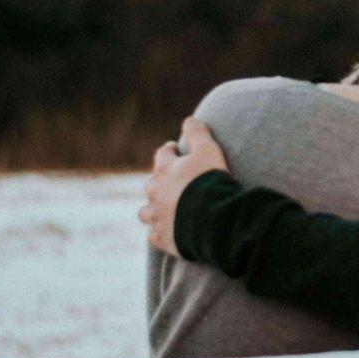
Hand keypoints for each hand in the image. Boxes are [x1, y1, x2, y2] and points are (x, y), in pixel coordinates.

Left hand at [139, 117, 227, 257]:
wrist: (212, 218)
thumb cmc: (210, 181)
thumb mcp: (208, 150)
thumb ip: (198, 132)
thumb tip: (189, 119)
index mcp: (165, 170)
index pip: (163, 154)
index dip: (169, 150)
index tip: (175, 149)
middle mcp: (156, 193)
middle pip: (151, 184)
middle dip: (159, 182)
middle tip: (172, 182)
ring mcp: (157, 217)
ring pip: (146, 212)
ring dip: (153, 210)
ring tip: (164, 210)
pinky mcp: (163, 238)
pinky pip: (155, 236)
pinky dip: (160, 233)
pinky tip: (168, 232)